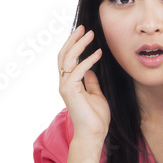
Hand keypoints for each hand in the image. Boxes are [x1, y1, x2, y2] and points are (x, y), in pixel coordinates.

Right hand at [58, 25, 109, 140]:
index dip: (74, 45)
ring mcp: (65, 86)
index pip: (67, 59)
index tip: (84, 33)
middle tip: (84, 28)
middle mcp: (64, 83)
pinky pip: (78, 70)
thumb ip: (91, 82)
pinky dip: (88, 60)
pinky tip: (98, 53)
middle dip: (73, 39)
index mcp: (69, 83)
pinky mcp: (70, 90)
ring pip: (68, 59)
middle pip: (64, 55)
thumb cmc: (96, 118)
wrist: (93, 135)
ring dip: (79, 45)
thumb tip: (91, 70)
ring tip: (90, 34)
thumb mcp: (96, 94)